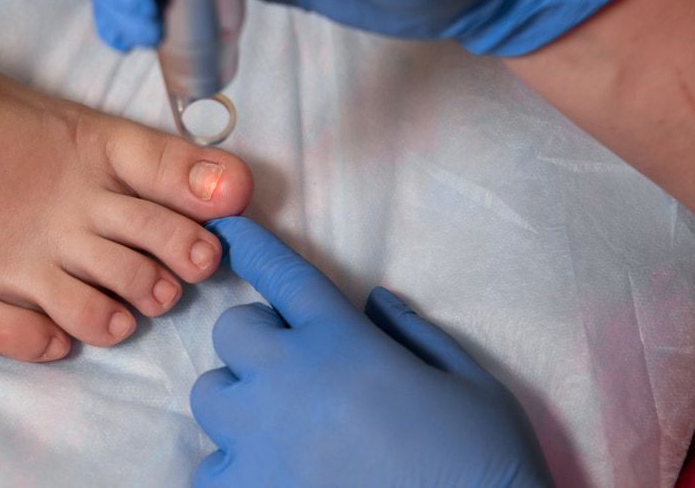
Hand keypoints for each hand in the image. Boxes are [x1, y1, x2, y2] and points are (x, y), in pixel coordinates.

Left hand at [192, 217, 550, 486]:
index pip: (284, 275)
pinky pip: (210, 468)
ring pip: (211, 396)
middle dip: (259, 339)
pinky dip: (234, 467)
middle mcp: (290, 383)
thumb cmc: (484, 462)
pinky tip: (273, 474)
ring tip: (279, 426)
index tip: (225, 231)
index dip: (252, 245)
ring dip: (240, 401)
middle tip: (294, 366)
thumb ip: (415, 333)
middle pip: (232, 332)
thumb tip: (374, 301)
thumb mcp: (469, 384)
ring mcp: (263, 444)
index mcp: (343, 344)